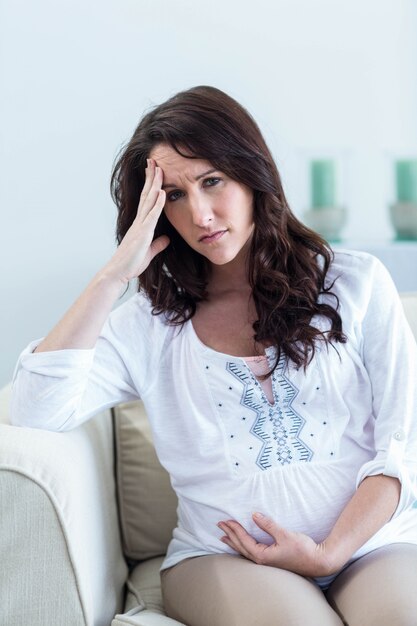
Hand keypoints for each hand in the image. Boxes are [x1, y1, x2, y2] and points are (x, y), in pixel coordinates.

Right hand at [104, 159, 169, 284]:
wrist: (118, 272)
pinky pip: (151, 216)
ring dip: (155, 184)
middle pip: (146, 194)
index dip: (151, 185)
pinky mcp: (143, 234)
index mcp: (141, 224)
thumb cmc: (131, 264)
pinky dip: (157, 204)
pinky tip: (162, 193)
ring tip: (159, 169)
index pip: (147, 200)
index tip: (154, 172)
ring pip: (149, 200)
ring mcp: (140, 226)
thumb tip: (165, 239)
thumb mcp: (149, 252)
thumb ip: (157, 244)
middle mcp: (139, 221)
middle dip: (151, 177)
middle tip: (154, 160)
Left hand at [218, 513, 333, 577]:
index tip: (226, 520)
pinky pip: (251, 553)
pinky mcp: (271, 561)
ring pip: (245, 552)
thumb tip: (254, 515)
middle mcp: (262, 561)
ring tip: (224, 537)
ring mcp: (266, 562)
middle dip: (230, 535)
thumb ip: (268, 525)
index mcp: (263, 556)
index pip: (244, 541)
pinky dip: (243, 547)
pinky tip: (241, 545)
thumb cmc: (303, 550)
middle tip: (220, 525)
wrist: (317, 562)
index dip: (234, 530)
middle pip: (241, 547)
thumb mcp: (285, 534)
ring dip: (234, 542)